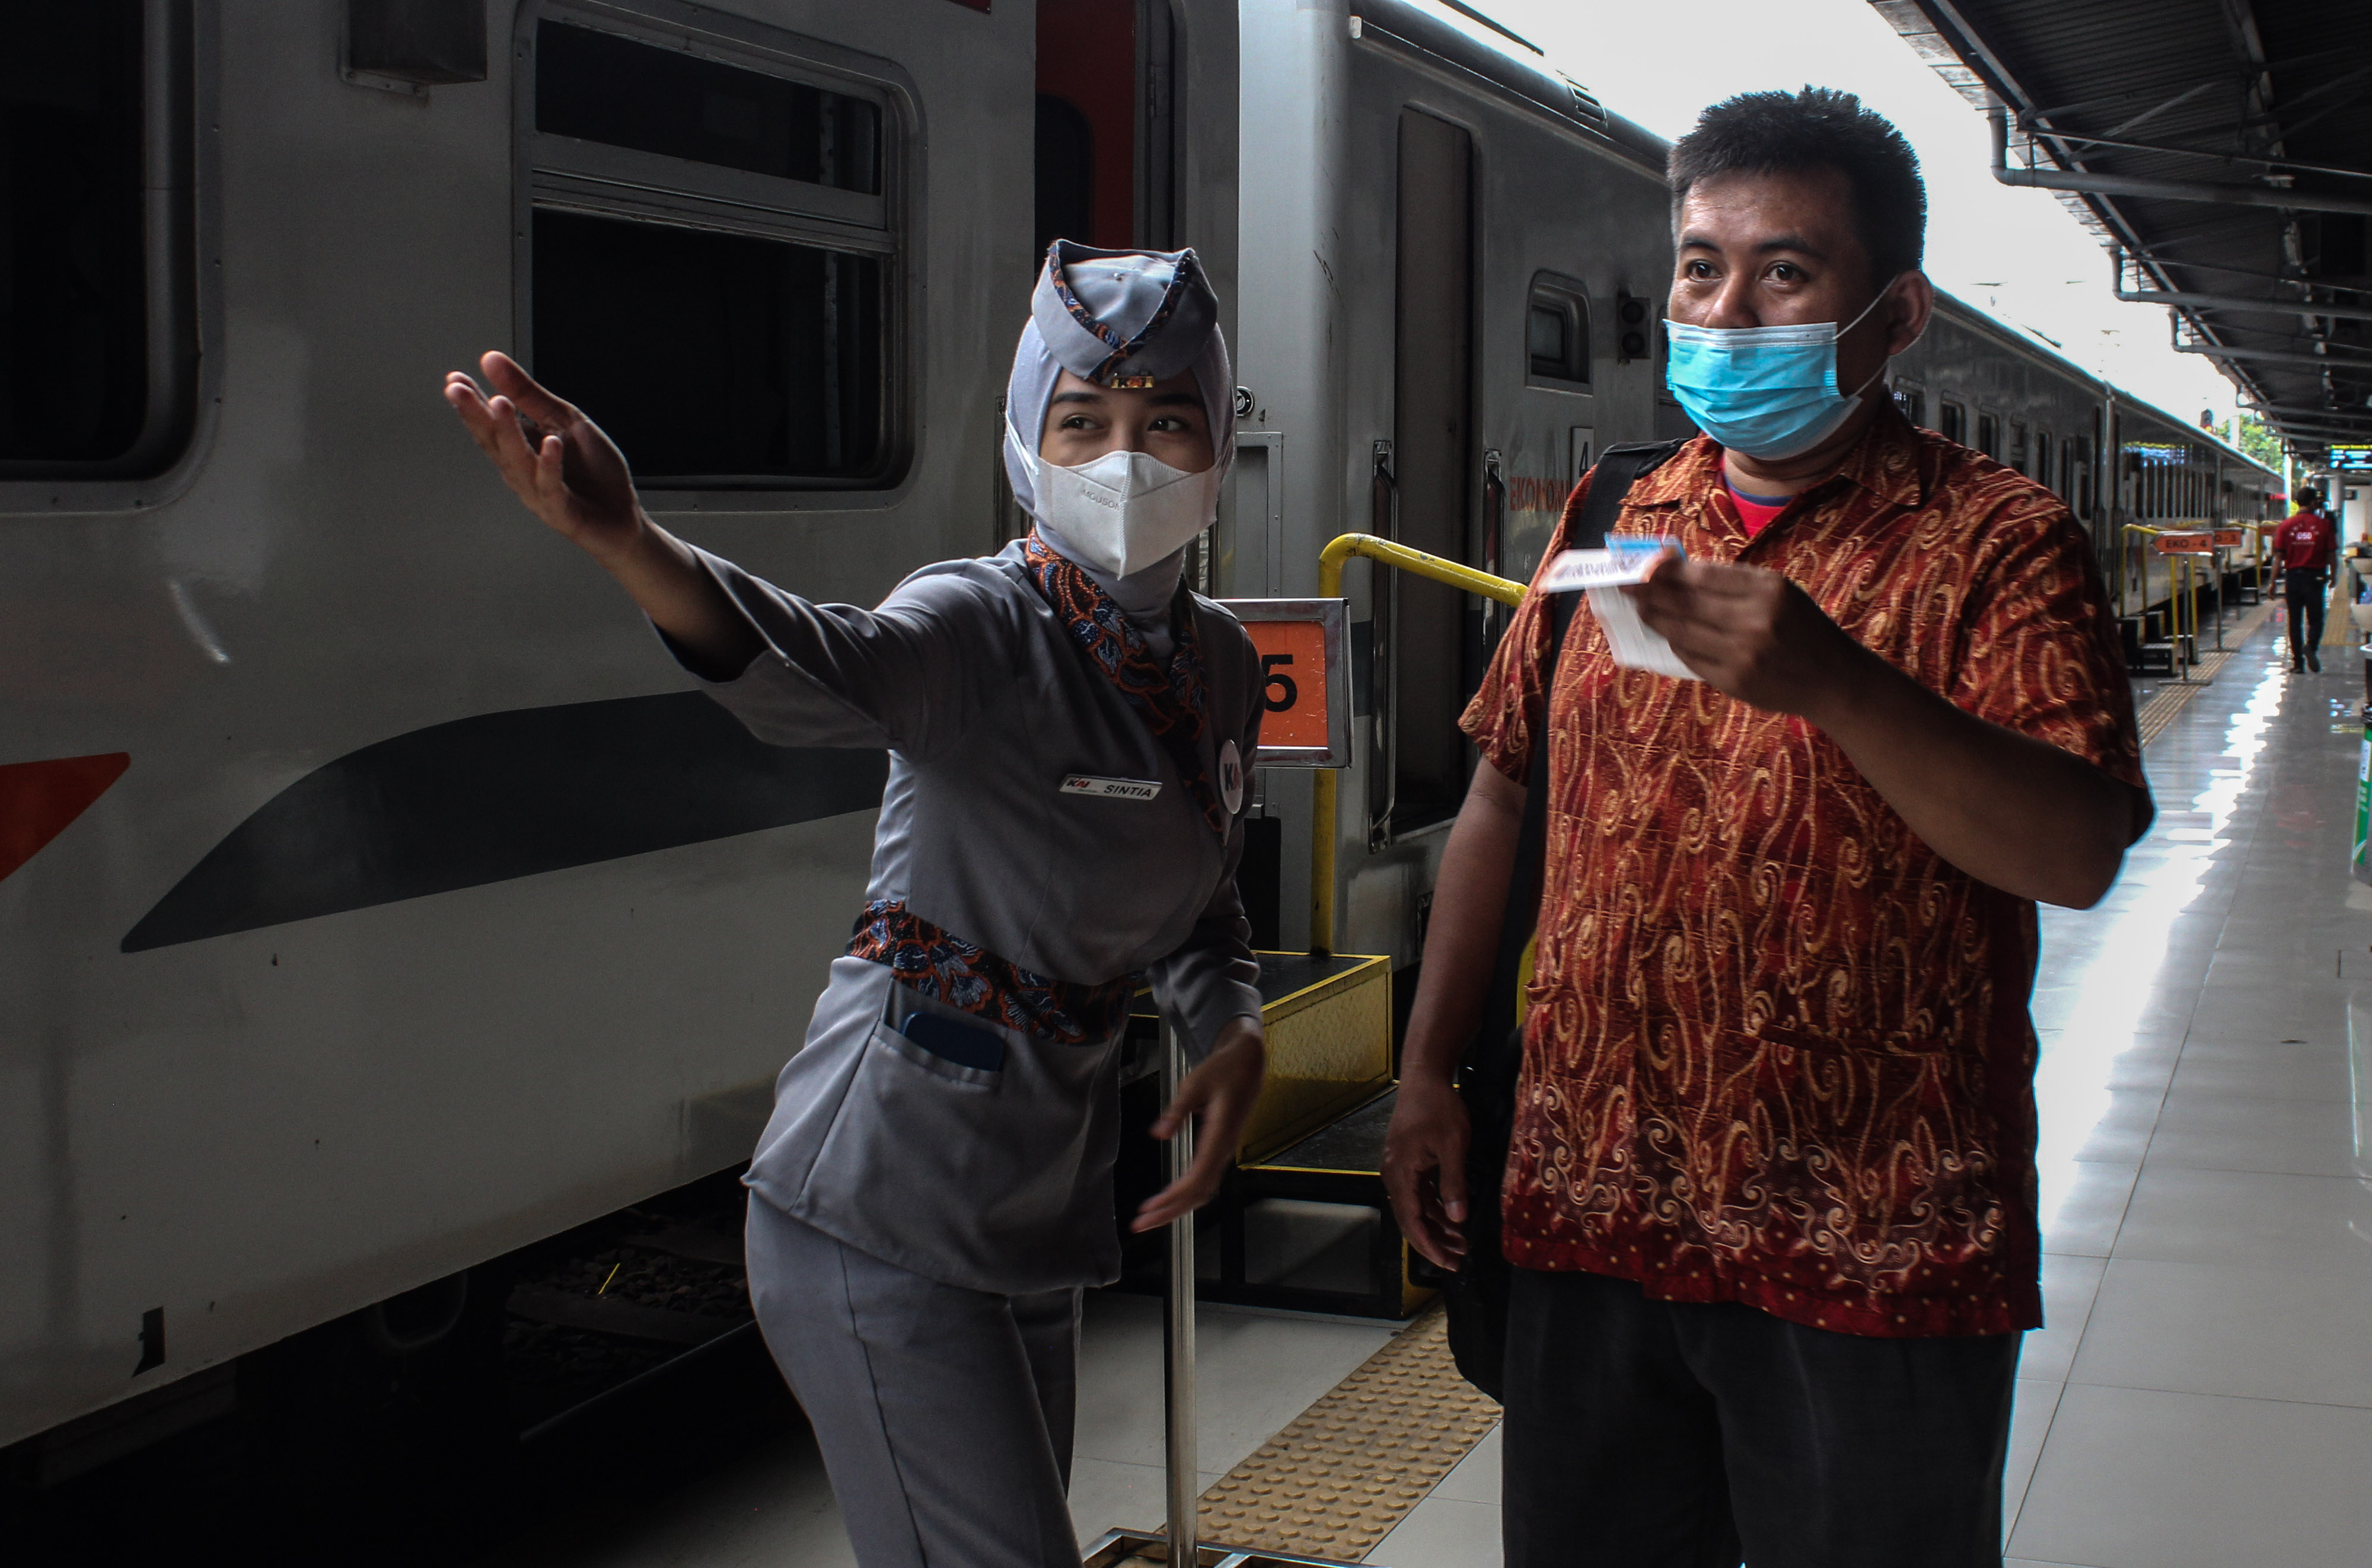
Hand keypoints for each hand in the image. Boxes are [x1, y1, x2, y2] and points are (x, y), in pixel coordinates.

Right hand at [443, 351, 644, 561]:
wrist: (624, 518)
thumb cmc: (595, 473)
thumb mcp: (565, 422)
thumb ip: (530, 395)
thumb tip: (491, 361)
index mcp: (522, 448)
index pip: (490, 423)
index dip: (471, 402)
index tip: (455, 379)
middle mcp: (522, 471)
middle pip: (494, 441)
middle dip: (475, 414)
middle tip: (457, 389)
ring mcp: (538, 493)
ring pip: (518, 461)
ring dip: (508, 432)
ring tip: (498, 404)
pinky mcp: (561, 511)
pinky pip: (552, 486)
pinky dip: (550, 464)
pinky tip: (550, 443)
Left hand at [1132, 1021, 1264, 1232]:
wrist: (1249, 1062)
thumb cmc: (1224, 1069)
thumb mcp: (1194, 1083)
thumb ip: (1177, 1110)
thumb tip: (1159, 1133)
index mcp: (1221, 1133)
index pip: (1199, 1176)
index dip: (1176, 1196)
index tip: (1152, 1207)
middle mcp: (1225, 1147)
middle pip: (1199, 1192)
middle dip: (1171, 1211)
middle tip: (1141, 1224)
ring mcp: (1224, 1149)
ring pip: (1203, 1189)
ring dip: (1177, 1205)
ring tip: (1150, 1216)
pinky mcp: (1220, 1147)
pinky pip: (1204, 1179)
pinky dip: (1185, 1193)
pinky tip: (1168, 1199)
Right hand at [1381, 1076, 1471, 1270]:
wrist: (1424, 1078)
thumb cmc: (1439, 1108)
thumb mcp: (1453, 1145)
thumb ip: (1454, 1183)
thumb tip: (1458, 1219)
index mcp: (1400, 1174)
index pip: (1411, 1221)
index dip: (1428, 1246)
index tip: (1447, 1264)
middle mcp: (1394, 1176)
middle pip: (1410, 1219)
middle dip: (1433, 1242)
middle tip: (1457, 1261)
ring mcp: (1399, 1169)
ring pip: (1415, 1208)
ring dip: (1436, 1226)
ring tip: (1461, 1244)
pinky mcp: (1408, 1163)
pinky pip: (1419, 1194)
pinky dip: (1435, 1208)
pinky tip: (1453, 1218)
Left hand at [1627, 555, 1878, 720]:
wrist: (1834, 679)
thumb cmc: (1803, 629)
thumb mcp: (1780, 593)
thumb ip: (1735, 584)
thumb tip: (1678, 572)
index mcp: (1768, 588)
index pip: (1702, 574)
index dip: (1666, 570)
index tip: (1643, 565)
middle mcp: (1755, 618)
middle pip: (1685, 601)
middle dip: (1649, 592)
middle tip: (1626, 585)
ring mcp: (1743, 652)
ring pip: (1681, 631)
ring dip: (1655, 618)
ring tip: (1640, 607)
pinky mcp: (1734, 680)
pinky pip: (1691, 658)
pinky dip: (1676, 644)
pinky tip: (1667, 634)